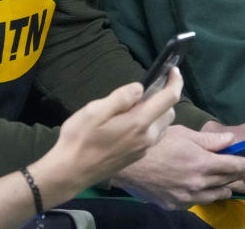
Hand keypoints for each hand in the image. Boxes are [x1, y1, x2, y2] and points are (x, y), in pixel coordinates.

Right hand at [29, 69, 182, 207]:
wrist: (69, 174)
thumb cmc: (79, 139)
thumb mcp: (95, 111)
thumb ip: (121, 97)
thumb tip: (140, 88)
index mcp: (139, 123)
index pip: (169, 98)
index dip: (175, 81)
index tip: (173, 70)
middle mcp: (147, 138)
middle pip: (169, 112)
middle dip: (164, 98)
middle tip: (147, 89)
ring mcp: (143, 149)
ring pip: (163, 125)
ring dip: (158, 112)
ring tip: (138, 106)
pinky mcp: (137, 157)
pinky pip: (154, 136)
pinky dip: (151, 125)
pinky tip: (132, 123)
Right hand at [111, 120, 244, 208]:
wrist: (127, 166)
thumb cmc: (155, 144)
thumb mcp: (184, 134)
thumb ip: (210, 140)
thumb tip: (231, 140)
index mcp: (202, 163)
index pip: (235, 166)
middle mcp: (198, 183)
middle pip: (227, 181)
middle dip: (237, 175)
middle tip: (243, 170)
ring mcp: (186, 197)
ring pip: (215, 195)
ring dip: (223, 187)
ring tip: (225, 180)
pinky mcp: (175, 206)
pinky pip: (197, 202)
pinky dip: (204, 194)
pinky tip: (202, 187)